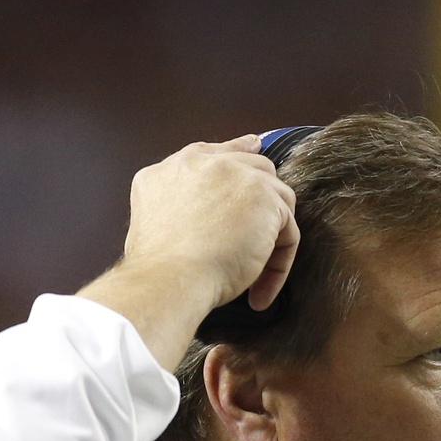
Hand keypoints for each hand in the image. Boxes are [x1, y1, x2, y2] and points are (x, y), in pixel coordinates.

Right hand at [123, 135, 299, 311]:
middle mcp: (204, 163)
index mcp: (175, 169)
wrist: (170, 278)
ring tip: (257, 276)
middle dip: (266, 197)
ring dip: (272, 240)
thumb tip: (200, 226)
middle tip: (271, 233)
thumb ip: (177, 208)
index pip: (215, 153)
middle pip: (254, 167)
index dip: (237, 152)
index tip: (253, 148)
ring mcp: (237, 175)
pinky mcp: (265, 198)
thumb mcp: (152, 223)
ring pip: (277, 199)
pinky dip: (278, 266)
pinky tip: (260, 293)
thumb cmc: (158, 267)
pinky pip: (288, 232)